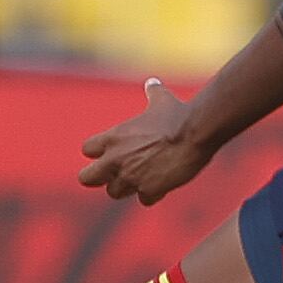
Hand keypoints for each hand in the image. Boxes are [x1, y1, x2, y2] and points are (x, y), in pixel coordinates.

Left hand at [79, 78, 211, 205]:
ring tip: (145, 178)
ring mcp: (130, 177)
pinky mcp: (149, 190)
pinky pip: (144, 200)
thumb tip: (153, 82)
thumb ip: (153, 93)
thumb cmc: (178, 114)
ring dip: (127, 188)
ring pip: (115, 193)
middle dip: (100, 178)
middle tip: (116, 175)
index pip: (86, 150)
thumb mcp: (161, 100)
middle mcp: (116, 159)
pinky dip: (152, 195)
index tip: (111, 152)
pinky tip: (164, 185)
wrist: (195, 132)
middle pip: (86, 178)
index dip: (98, 153)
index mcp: (113, 137)